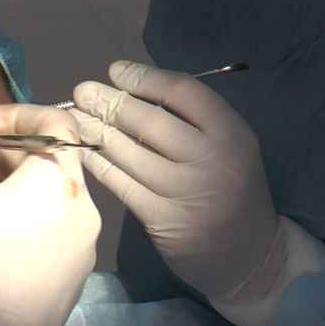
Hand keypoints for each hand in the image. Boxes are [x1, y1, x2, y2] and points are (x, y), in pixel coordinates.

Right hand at [0, 112, 99, 325]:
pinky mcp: (77, 274)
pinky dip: (31, 218)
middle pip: (57, 160)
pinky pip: (56, 228)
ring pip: (56, 196)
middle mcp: (87, 210)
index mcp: (62, 182)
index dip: (17, 113)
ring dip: (21, 187)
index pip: (56, 121)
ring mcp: (86, 246)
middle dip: (14, 153)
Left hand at [69, 61, 282, 298]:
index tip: (117, 70)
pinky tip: (84, 151)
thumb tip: (135, 89)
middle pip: (150, 121)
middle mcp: (211, 160)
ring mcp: (186, 192)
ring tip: (76, 116)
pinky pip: (122, 184)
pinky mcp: (163, 220)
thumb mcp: (230, 146)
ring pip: (130, 152)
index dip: (145, 78)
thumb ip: (195, 120)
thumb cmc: (233, 188)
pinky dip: (99, 164)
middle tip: (82, 91)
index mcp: (232, 133)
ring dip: (96, 130)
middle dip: (110, 101)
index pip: (184, 92)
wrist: (248, 254)